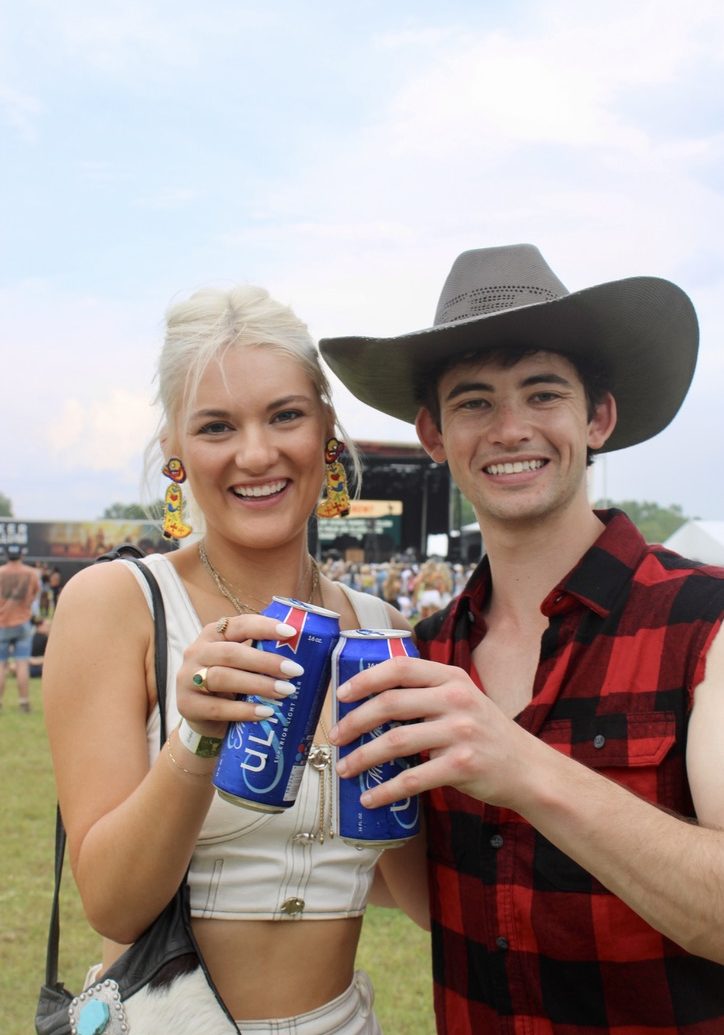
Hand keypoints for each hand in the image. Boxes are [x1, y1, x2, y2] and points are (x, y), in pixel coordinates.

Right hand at [175, 615, 303, 737]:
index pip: (239, 624)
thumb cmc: (230, 685)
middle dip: (266, 661)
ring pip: (223, 678)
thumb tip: (305, 652)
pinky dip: (244, 710)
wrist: (203, 719)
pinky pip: (218, 708)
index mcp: (213, 634)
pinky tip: (266, 712)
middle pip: (232, 653)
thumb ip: (259, 654)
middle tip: (295, 671)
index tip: (291, 633)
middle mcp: (197, 652)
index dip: (264, 627)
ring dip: (258, 685)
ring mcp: (187, 679)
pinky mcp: (187, 705)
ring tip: (285, 692)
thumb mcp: (240, 664)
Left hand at [329, 656, 533, 809]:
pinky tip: (369, 798)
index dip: (366, 679)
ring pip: (395, 742)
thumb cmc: (485, 733)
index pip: (401, 668)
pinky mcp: (462, 766)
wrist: (527, 768)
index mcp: (452, 678)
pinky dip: (385, 791)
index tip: (341, 694)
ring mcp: (461, 732)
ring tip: (344, 769)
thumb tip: (370, 700)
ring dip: (362, 758)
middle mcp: (456, 700)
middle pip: (391, 704)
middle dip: (355, 721)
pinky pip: (412, 779)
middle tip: (335, 737)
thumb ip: (427, 693)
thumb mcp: (462, 699)